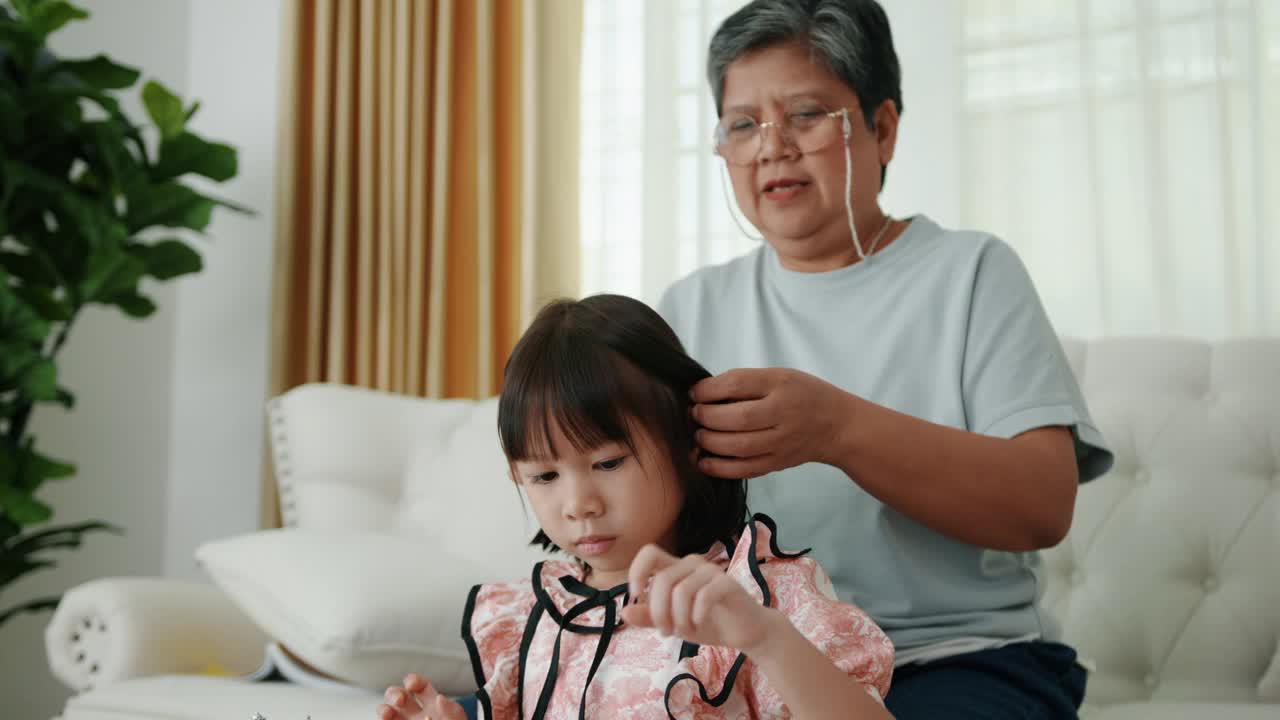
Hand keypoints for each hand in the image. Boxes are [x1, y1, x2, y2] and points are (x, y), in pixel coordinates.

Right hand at [376, 674, 466, 719]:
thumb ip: (452, 712)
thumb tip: (439, 698)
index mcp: (433, 705)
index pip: (420, 686)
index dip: (413, 680)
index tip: (411, 685)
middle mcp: (415, 714)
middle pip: (398, 695)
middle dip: (394, 693)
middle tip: (399, 701)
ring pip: (387, 713)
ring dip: (383, 709)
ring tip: (387, 713)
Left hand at [620, 544, 776, 652]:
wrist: (744, 631)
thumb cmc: (707, 623)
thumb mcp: (673, 624)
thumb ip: (650, 618)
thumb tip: (625, 611)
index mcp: (675, 569)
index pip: (649, 553)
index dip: (637, 570)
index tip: (636, 594)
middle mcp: (691, 565)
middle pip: (662, 580)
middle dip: (659, 612)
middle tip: (667, 632)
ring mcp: (710, 572)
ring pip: (681, 590)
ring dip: (679, 619)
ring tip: (686, 631)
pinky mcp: (727, 583)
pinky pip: (703, 595)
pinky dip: (697, 615)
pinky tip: (700, 623)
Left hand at [691, 368, 856, 478]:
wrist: (836, 425)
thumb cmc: (802, 395)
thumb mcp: (779, 376)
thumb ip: (745, 383)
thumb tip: (703, 394)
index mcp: (781, 385)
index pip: (737, 384)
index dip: (708, 390)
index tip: (695, 393)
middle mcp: (783, 413)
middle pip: (736, 418)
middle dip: (706, 417)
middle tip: (695, 414)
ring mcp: (781, 442)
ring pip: (738, 447)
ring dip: (710, 442)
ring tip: (699, 435)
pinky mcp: (778, 463)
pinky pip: (745, 469)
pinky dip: (720, 468)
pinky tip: (704, 462)